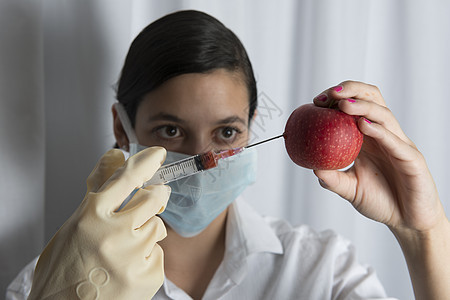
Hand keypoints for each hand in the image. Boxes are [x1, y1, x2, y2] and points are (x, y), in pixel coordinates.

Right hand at [29, 147, 169, 299]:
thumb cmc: (63, 272)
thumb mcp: (73, 227)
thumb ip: (97, 195)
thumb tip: (114, 158)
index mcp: (91, 216)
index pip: (126, 178)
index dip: (145, 162)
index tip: (157, 154)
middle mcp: (114, 232)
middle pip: (152, 198)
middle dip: (154, 196)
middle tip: (153, 197)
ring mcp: (133, 255)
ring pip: (157, 227)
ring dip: (146, 232)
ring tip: (125, 248)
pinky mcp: (147, 276)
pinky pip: (158, 253)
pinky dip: (147, 257)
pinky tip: (128, 267)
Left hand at [312, 81, 445, 232]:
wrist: (407, 221)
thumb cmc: (381, 201)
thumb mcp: (350, 189)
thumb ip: (332, 178)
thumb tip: (312, 167)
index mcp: (369, 138)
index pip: (356, 107)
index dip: (337, 99)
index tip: (317, 102)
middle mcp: (384, 136)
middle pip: (372, 100)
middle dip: (351, 90)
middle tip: (330, 94)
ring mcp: (399, 145)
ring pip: (384, 115)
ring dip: (363, 106)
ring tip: (343, 105)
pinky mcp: (412, 159)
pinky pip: (396, 142)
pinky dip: (379, 131)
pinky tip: (363, 125)